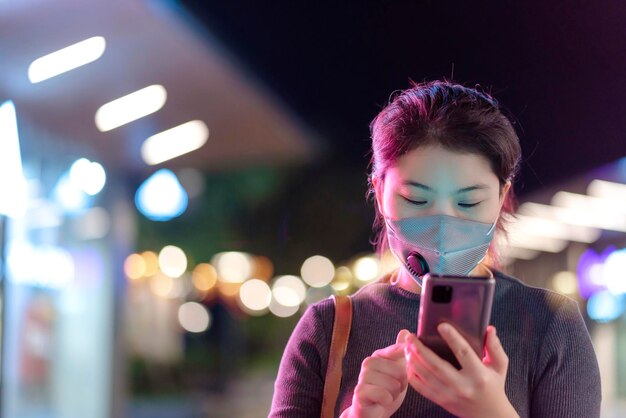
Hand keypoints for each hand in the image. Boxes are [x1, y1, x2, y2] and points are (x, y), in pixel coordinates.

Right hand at [341, 329, 409, 417]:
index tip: (403, 373)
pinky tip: (380, 402)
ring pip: (393, 384)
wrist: (370, 413)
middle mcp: (368, 363)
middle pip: (400, 371)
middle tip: (391, 389)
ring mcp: (362, 376)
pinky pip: (384, 395)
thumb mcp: (397, 371)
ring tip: (385, 396)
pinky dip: (387, 401)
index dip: (406, 364)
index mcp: (378, 355)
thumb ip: (400, 352)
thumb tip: (406, 331)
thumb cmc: (385, 391)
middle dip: (401, 385)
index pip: (398, 350)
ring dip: (394, 395)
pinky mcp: (360, 392)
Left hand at [404, 324, 519, 417]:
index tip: (441, 326)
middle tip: (411, 337)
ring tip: (407, 346)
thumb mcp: (499, 367)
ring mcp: (449, 395)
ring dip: (413, 360)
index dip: (452, 338)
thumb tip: (490, 329)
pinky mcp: (440, 401)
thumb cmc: (493, 387)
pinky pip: (421, 388)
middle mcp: (462, 385)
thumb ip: (495, 347)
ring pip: (426, 376)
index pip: (463, 353)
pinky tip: (408, 362)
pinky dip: (412, 374)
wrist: (489, 415)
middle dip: (421, 350)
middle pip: (437, 366)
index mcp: (478, 375)